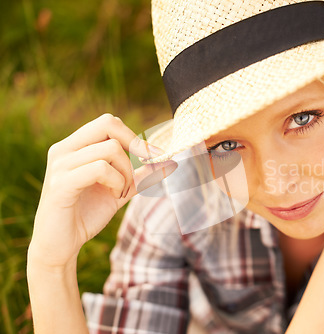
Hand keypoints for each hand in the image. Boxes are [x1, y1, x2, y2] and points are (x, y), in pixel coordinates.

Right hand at [28, 113, 176, 268]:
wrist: (59, 245)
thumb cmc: (86, 214)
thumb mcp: (120, 190)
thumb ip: (140, 176)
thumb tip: (169, 162)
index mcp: (74, 147)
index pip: (108, 122)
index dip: (135, 136)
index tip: (153, 156)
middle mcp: (64, 150)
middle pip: (108, 124)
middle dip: (134, 145)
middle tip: (143, 167)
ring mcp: (60, 165)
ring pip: (111, 149)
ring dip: (127, 173)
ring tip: (121, 192)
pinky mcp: (61, 184)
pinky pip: (101, 169)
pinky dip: (117, 182)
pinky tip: (114, 196)